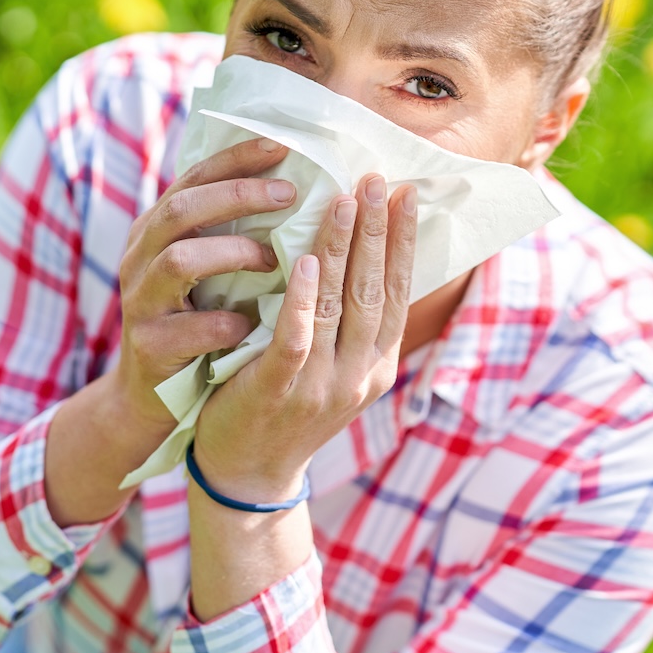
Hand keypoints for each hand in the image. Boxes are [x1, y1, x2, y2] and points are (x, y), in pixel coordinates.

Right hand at [110, 137, 296, 429]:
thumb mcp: (203, 268)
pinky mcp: (148, 346)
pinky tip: (253, 323)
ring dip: (232, 253)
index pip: (193, 177)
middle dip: (237, 196)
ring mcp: (139, 301)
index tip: (282, 144)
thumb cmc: (194, 318)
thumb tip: (297, 183)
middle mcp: (139, 257)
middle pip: (181, 209)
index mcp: (154, 229)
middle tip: (289, 194)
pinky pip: (189, 328)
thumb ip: (228, 230)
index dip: (235, 159)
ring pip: (178, 259)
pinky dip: (226, 322)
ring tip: (273, 259)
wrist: (150, 394)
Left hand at [191, 174, 417, 500]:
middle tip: (375, 179)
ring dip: (345, 248)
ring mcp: (322, 385)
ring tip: (343, 199)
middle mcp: (359, 374)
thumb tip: (362, 252)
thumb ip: (350, 322)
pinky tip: (307, 260)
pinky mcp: (279, 391)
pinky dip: (304, 298)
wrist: (247, 473)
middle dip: (377, 231)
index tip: (404, 193)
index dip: (403, 242)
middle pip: (375, 290)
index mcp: (378, 365)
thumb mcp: (334, 368)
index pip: (398, 292)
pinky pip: (296, 338)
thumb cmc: (287, 406)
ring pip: (340, 305)